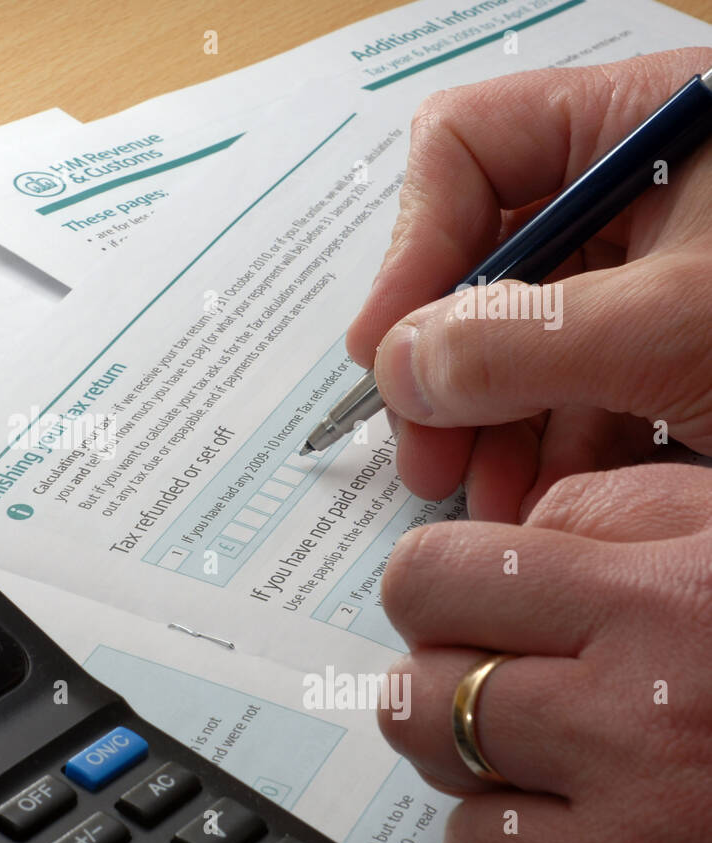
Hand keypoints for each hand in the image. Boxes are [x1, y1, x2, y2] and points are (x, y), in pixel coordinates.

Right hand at [346, 48, 711, 520]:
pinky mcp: (677, 344)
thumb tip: (391, 367)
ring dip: (490, 420)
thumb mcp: (679, 325)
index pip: (466, 151)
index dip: (409, 250)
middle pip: (482, 257)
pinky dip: (550, 441)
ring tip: (481, 497)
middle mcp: (635, 185)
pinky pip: (579, 380)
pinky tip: (539, 500)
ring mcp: (656, 269)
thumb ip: (519, 338)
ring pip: (523, 333)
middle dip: (445, 365)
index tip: (383, 356)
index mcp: (638, 123)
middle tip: (425, 456)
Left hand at [377, 463, 711, 842]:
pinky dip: (511, 837)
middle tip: (499, 669)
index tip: (454, 593)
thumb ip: (617, 510)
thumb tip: (505, 534)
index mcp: (666, 602)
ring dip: (475, 761)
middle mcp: (646, 718)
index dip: (431, 582)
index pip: (432, 580)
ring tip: (552, 742)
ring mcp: (643, 828)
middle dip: (442, 674)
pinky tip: (580, 809)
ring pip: (448, 789)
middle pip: (421, 692)